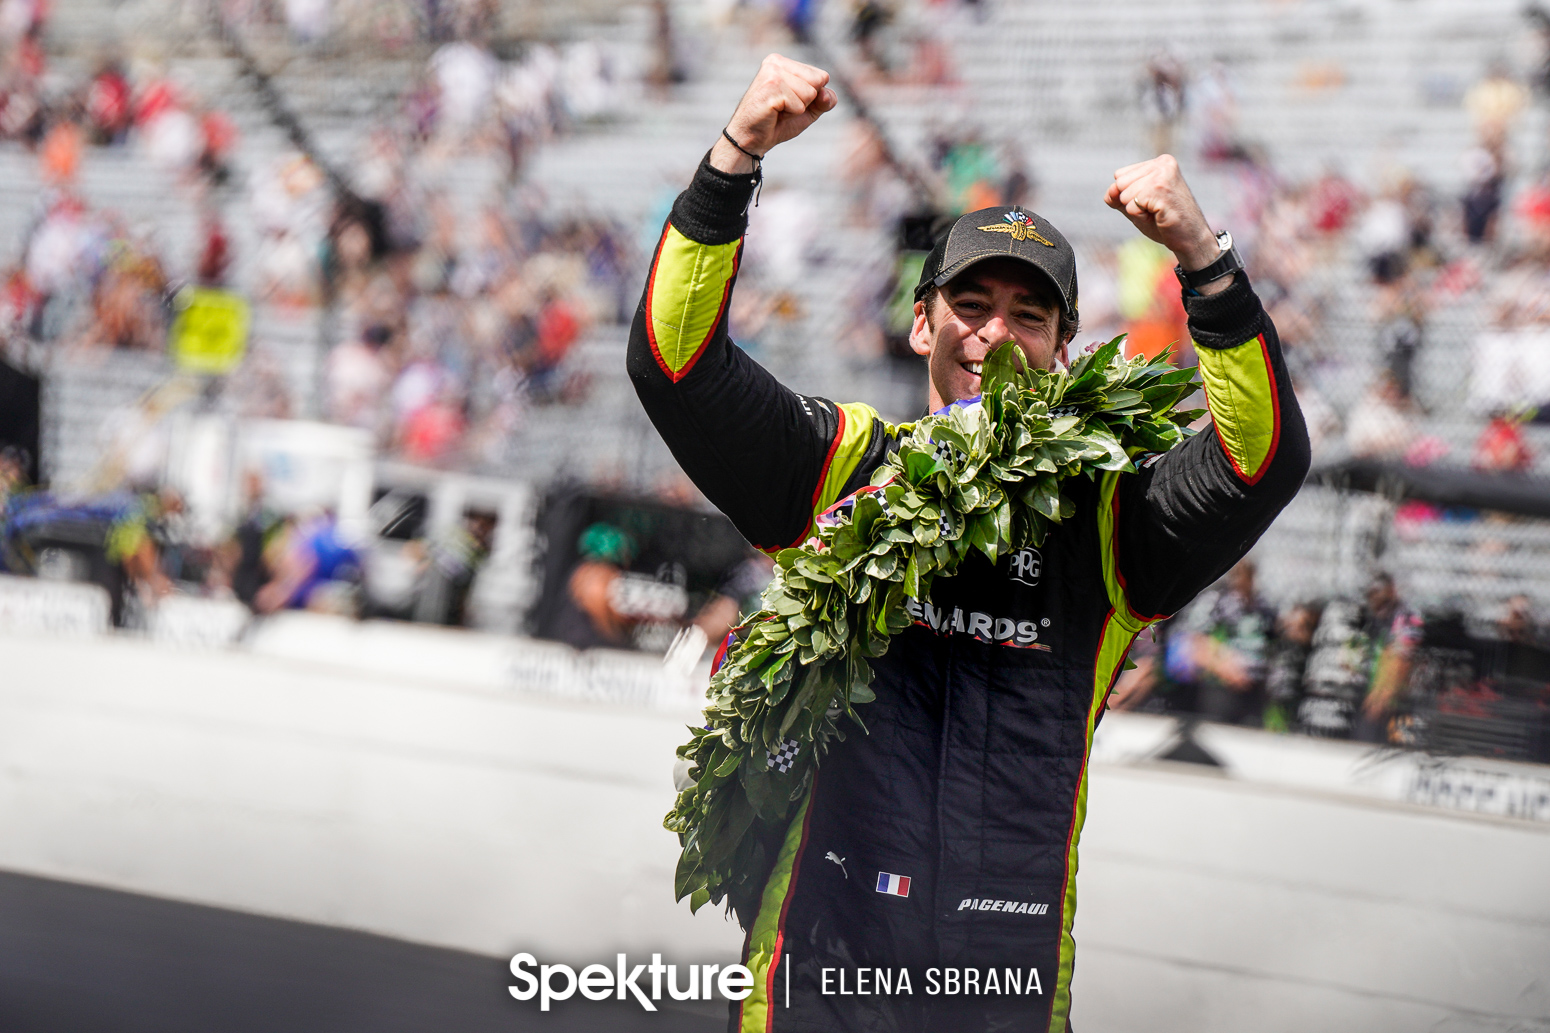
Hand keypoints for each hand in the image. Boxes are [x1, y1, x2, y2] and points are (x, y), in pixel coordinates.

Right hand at [710, 54, 837, 173]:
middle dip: (805, 101)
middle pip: (818, 82)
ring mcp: (772, 72)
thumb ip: (825, 100)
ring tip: (778, 110)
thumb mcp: (808, 110)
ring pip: (809, 93)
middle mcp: (776, 62)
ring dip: (797, 109)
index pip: (821, 76)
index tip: (789, 102)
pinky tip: (773, 113)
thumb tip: (826, 94)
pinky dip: (790, 114)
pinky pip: (799, 104)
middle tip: (783, 108)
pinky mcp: (771, 87)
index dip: (812, 96)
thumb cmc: (777, 123)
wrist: (751, 140)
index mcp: (783, 62)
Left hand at [1105, 155, 1222, 277]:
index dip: (1129, 196)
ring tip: (1158, 213)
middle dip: (1131, 203)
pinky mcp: (1161, 190)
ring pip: (1124, 195)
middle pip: (1119, 183)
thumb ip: (1117, 196)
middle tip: (1155, 209)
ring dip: (1137, 211)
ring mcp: (1163, 175)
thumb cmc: (1164, 222)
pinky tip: (1159, 216)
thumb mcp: (1135, 206)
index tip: (1152, 202)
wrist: (1191, 239)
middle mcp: (1163, 163)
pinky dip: (1140, 217)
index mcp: (1159, 162)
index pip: (1120, 176)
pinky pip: (1131, 206)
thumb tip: (1110, 191)